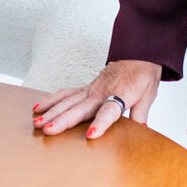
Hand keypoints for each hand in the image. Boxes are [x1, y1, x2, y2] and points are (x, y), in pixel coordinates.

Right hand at [30, 59, 161, 138]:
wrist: (139, 52)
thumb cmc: (144, 74)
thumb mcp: (149, 95)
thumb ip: (141, 114)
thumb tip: (141, 132)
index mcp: (121, 94)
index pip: (110, 110)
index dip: (101, 123)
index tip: (91, 134)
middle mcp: (102, 91)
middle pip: (81, 108)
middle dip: (64, 120)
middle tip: (48, 130)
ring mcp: (91, 89)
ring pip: (69, 100)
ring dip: (52, 111)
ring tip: (38, 123)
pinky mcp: (86, 88)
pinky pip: (66, 93)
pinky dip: (51, 99)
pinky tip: (38, 108)